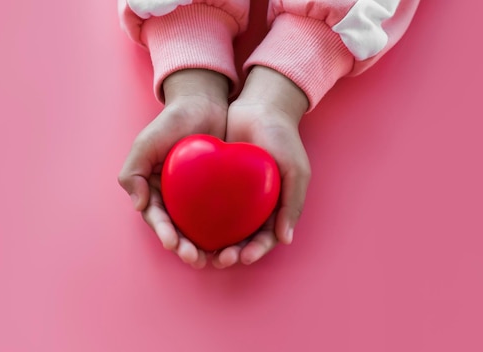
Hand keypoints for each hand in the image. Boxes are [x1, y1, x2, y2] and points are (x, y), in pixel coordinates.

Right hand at [119, 69, 228, 268]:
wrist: (204, 103)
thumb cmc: (172, 121)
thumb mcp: (145, 143)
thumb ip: (132, 172)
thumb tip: (138, 205)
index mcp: (155, 191)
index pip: (158, 218)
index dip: (164, 233)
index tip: (174, 244)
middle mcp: (176, 198)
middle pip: (180, 230)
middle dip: (186, 248)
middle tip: (197, 259)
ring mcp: (199, 197)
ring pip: (201, 228)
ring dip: (206, 246)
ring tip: (216, 259)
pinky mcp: (221, 192)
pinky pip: (223, 215)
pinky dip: (227, 230)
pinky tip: (235, 241)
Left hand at [213, 66, 310, 267]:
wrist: (259, 106)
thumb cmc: (283, 138)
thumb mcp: (296, 170)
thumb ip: (293, 203)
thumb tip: (285, 239)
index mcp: (274, 207)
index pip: (264, 237)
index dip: (254, 250)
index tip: (242, 257)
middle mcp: (252, 205)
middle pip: (239, 237)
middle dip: (230, 252)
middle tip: (217, 259)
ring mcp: (231, 194)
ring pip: (219, 226)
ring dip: (211, 242)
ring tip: (199, 252)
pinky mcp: (212, 182)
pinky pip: (203, 204)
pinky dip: (196, 218)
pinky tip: (185, 228)